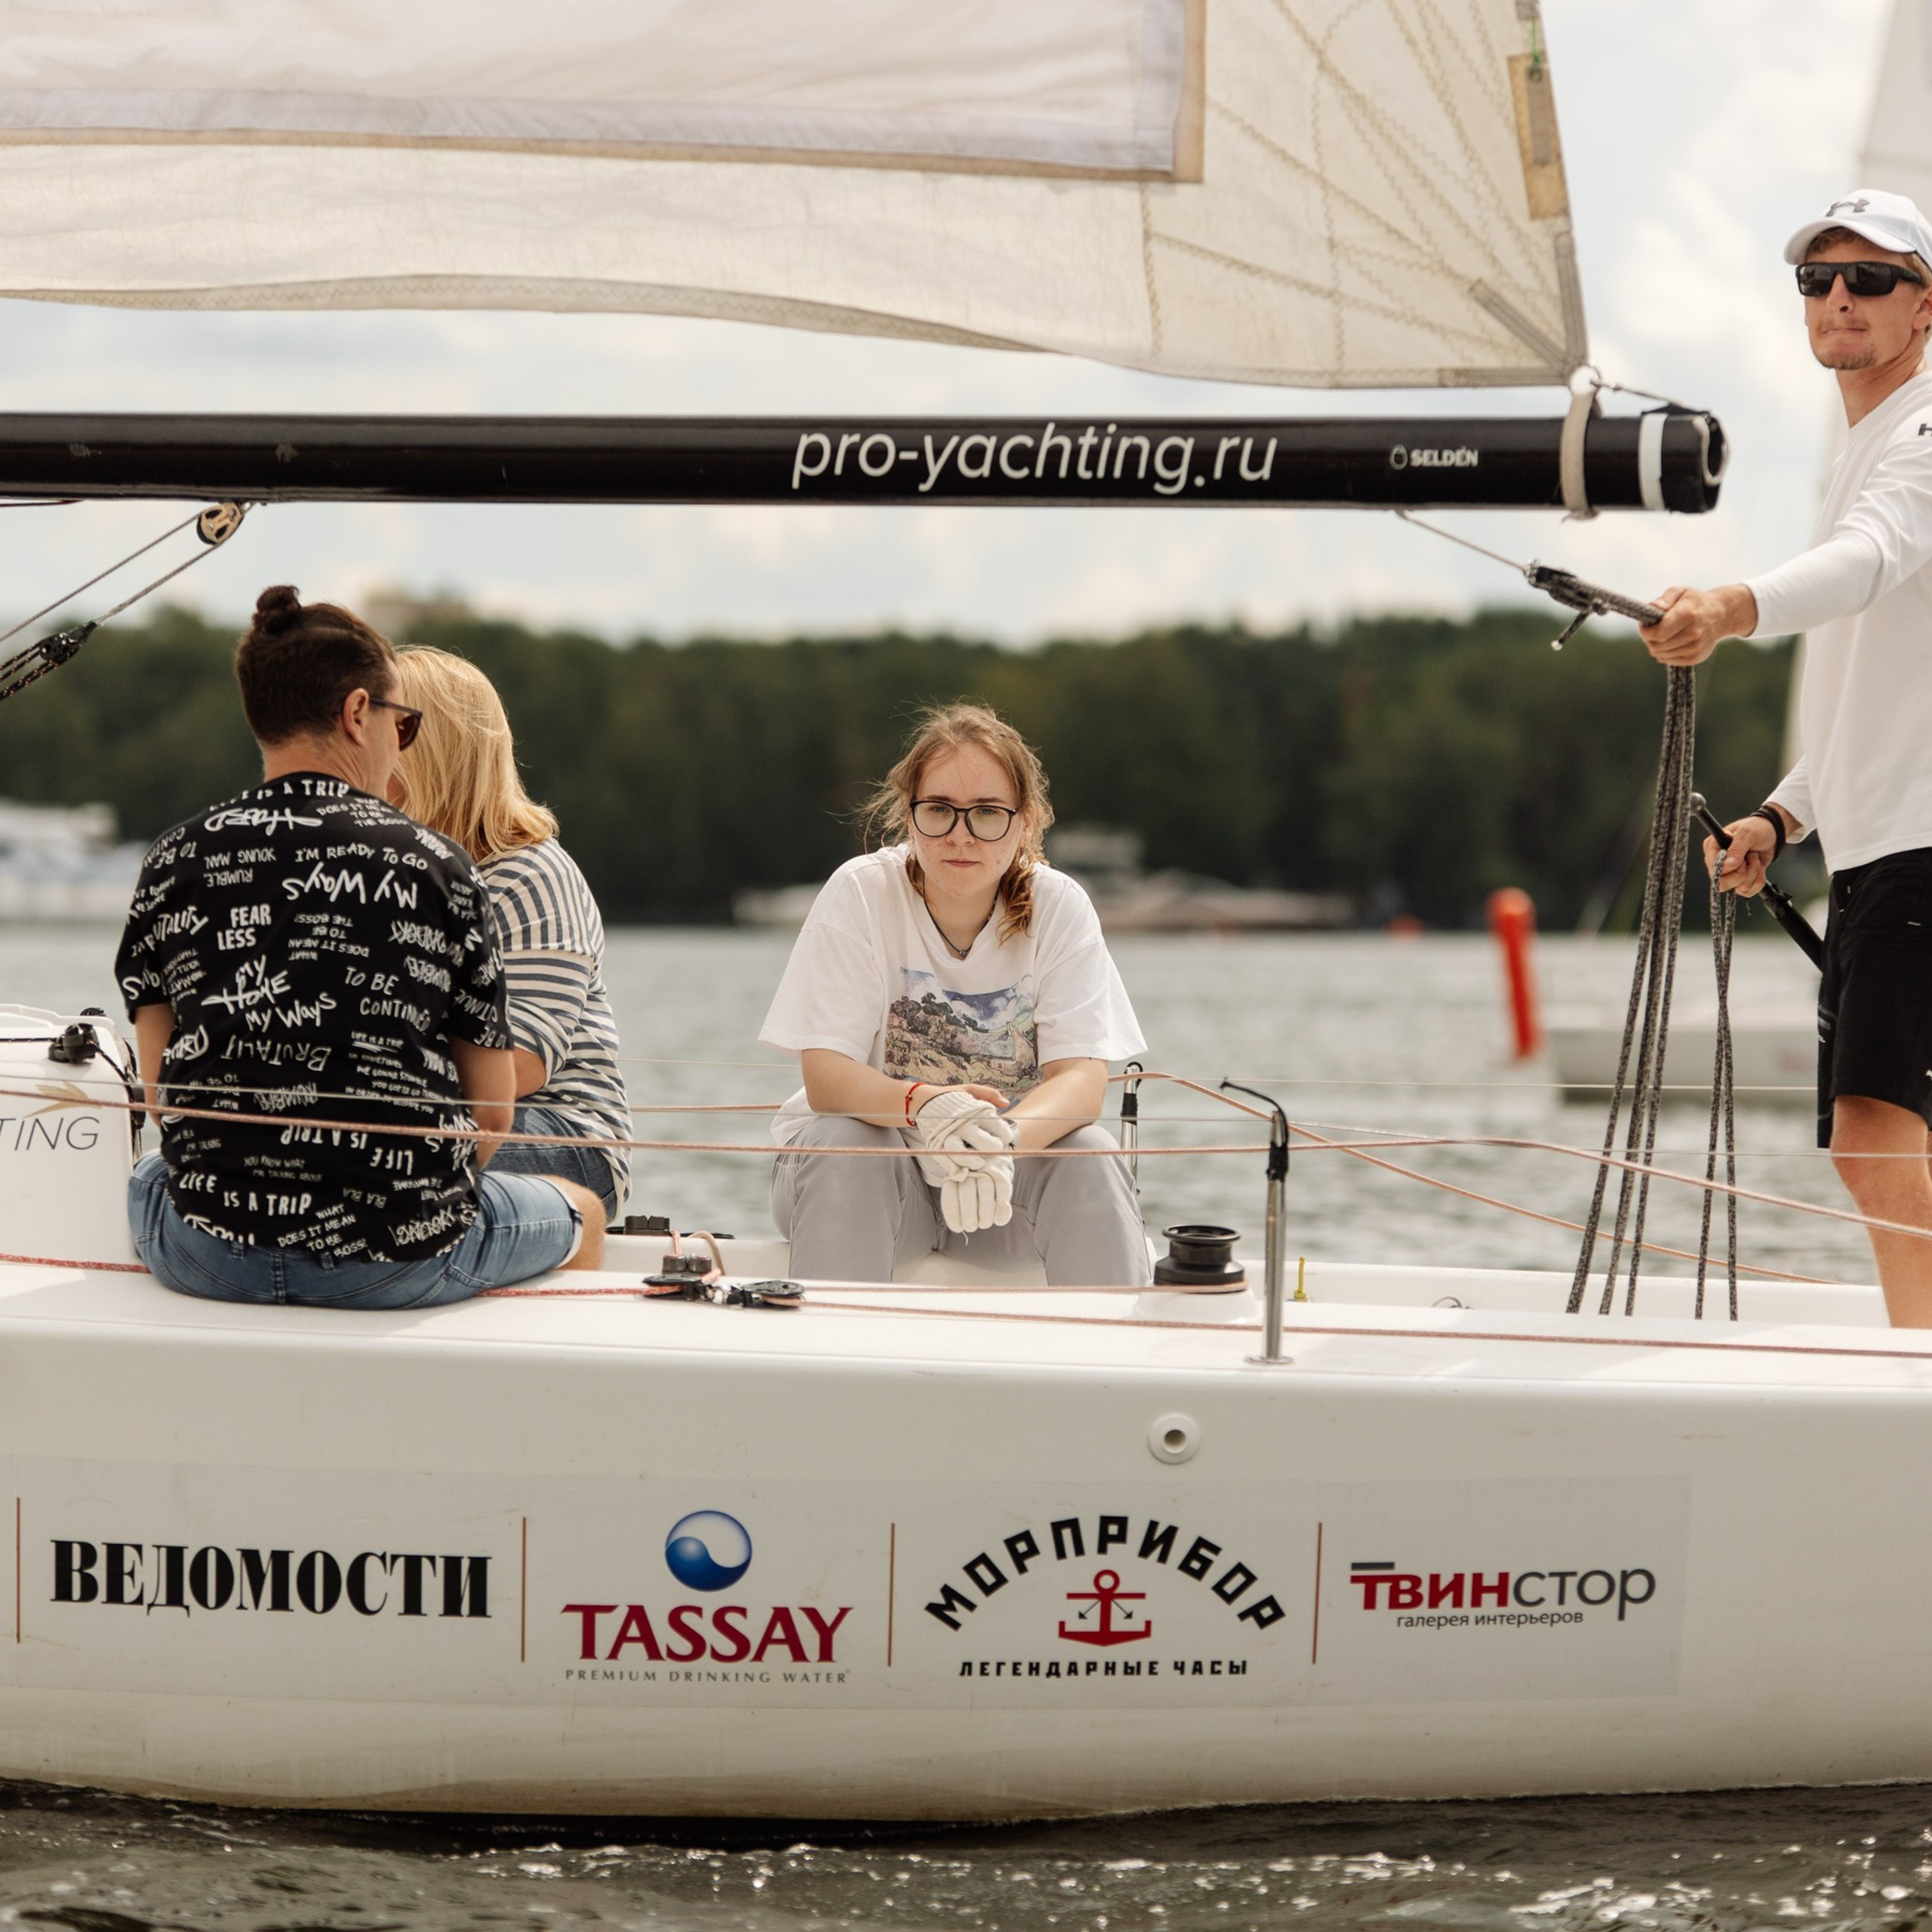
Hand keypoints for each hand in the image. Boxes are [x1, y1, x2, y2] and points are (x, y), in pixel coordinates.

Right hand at [911, 1086, 1015, 1227]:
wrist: (923, 1101)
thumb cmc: (951, 1096)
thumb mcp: (971, 1090)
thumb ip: (990, 1094)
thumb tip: (1006, 1104)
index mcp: (974, 1112)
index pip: (1000, 1128)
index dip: (1006, 1135)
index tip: (1004, 1136)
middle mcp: (963, 1125)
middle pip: (987, 1145)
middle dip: (994, 1149)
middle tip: (993, 1148)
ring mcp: (949, 1137)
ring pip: (966, 1156)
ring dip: (977, 1162)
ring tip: (981, 1162)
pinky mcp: (937, 1146)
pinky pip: (948, 1162)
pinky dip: (957, 1169)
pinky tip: (965, 1170)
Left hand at [1639, 585, 1756, 665]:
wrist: (1721, 615)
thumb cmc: (1695, 602)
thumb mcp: (1681, 592)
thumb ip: (1665, 599)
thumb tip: (1654, 607)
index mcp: (1688, 615)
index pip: (1658, 633)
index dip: (1645, 631)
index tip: (1644, 625)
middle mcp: (1694, 633)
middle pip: (1657, 646)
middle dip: (1649, 639)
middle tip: (1652, 630)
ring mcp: (1696, 648)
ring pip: (1660, 655)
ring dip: (1656, 646)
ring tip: (1662, 634)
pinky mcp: (1695, 658)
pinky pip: (1668, 660)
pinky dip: (1664, 653)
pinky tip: (1670, 642)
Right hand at [1707, 814, 1776, 897]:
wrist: (1774, 834)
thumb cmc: (1757, 828)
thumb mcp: (1747, 834)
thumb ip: (1736, 849)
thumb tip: (1728, 865)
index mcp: (1713, 848)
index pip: (1713, 869)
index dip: (1728, 868)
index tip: (1740, 860)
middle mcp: (1718, 863)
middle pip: (1723, 884)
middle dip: (1742, 873)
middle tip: (1748, 859)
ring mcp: (1729, 873)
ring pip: (1739, 887)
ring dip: (1753, 873)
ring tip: (1754, 857)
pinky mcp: (1741, 880)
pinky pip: (1748, 892)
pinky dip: (1758, 880)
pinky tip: (1758, 868)